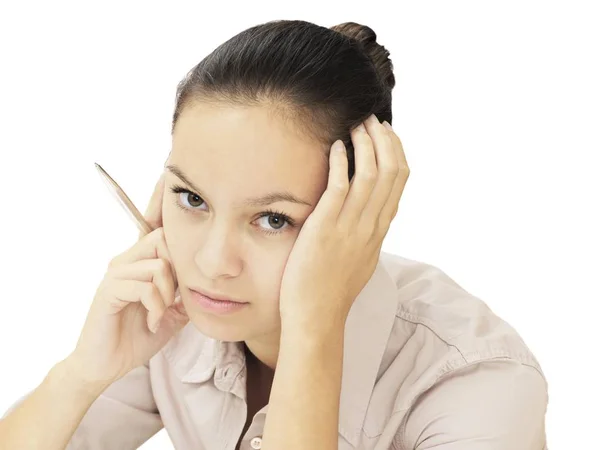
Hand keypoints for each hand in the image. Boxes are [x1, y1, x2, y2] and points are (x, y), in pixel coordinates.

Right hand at [68, 172, 188, 385]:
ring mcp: (115, 274)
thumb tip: (206, 284)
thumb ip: (184, 294)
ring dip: (167, 294)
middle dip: (177, 270)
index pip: (158, 227)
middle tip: (172, 298)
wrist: (105, 365)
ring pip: (157, 264)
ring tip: (161, 314)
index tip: (176, 181)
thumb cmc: (136, 337)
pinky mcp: (107, 291)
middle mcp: (126, 261)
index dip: (166, 209)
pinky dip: (155, 305)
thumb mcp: (171, 314)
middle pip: (163, 239)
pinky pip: (143, 285)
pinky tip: (152, 320)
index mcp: (141, 262)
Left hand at [278, 114, 408, 333]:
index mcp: (379, 231)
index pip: (399, 183)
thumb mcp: (360, 259)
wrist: (317, 316)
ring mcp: (350, 227)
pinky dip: (340, 163)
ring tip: (355, 126)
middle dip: (384, 141)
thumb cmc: (332, 290)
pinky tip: (335, 147)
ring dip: (365, 145)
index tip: (386, 134)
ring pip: (370, 175)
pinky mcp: (326, 228)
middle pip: (391, 172)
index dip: (395, 153)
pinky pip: (339, 188)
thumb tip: (367, 215)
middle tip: (372, 120)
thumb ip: (366, 233)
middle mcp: (371, 226)